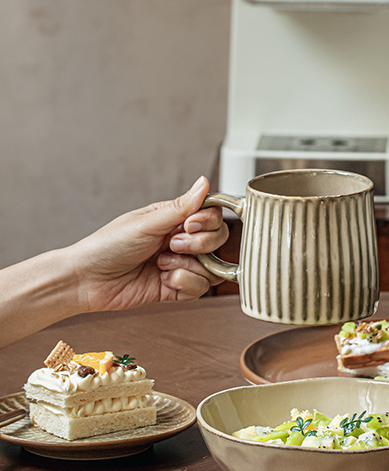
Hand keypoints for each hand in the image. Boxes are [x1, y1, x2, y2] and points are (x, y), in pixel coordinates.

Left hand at [70, 176, 228, 311]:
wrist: (87, 280)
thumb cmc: (108, 245)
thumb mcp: (146, 223)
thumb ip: (181, 207)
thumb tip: (204, 182)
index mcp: (174, 219)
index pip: (212, 216)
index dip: (207, 222)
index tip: (189, 225)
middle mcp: (181, 240)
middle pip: (218, 240)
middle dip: (199, 245)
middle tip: (172, 245)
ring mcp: (181, 265)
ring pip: (212, 267)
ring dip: (187, 266)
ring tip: (161, 265)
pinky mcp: (178, 288)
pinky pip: (200, 288)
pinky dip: (183, 283)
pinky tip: (162, 279)